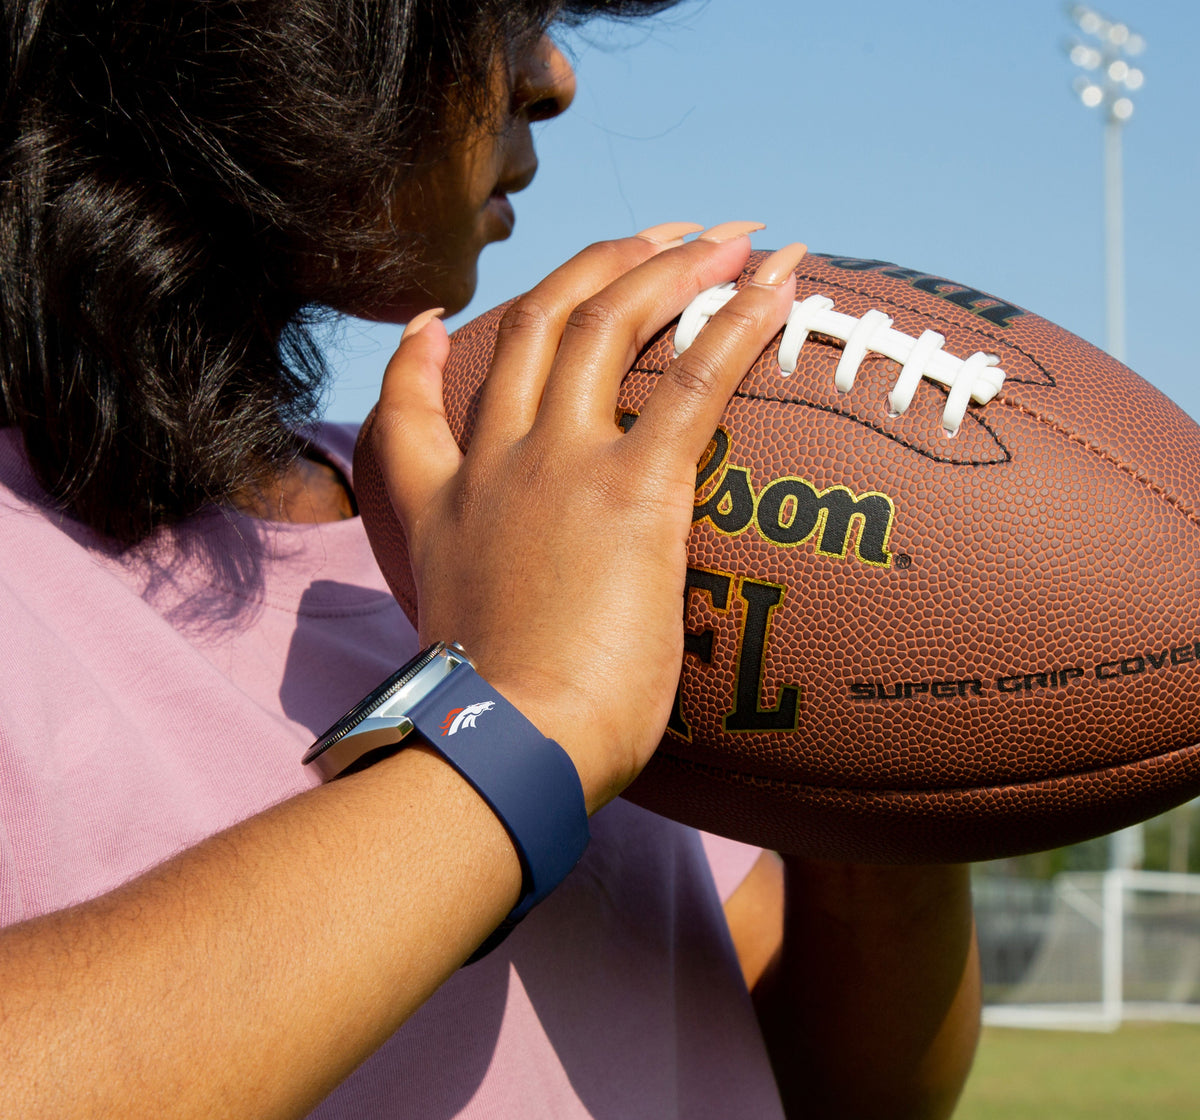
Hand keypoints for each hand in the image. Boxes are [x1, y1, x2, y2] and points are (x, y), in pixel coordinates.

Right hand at [359, 225, 806, 807]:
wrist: (508, 742)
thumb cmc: (496, 726)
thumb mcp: (461, 647)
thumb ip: (479, 613)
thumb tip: (510, 647)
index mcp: (444, 509)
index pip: (408, 412)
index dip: (414, 356)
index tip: (430, 320)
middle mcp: (495, 464)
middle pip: (535, 325)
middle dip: (595, 265)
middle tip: (654, 237)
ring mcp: (559, 465)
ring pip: (604, 323)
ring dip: (666, 264)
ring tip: (723, 234)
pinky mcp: (631, 487)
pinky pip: (692, 380)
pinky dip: (738, 320)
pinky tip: (778, 278)